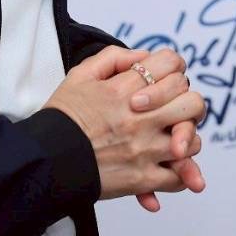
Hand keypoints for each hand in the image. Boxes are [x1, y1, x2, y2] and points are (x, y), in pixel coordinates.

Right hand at [42, 47, 207, 207]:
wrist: (44, 159)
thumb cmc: (62, 117)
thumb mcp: (81, 75)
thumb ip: (114, 58)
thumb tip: (143, 57)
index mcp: (124, 89)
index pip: (172, 65)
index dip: (173, 68)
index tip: (166, 79)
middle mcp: (140, 118)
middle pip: (192, 102)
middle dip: (187, 103)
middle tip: (176, 110)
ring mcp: (144, 150)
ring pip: (192, 142)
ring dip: (185, 140)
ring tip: (172, 140)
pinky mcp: (141, 179)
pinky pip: (177, 178)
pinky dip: (179, 174)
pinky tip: (168, 167)